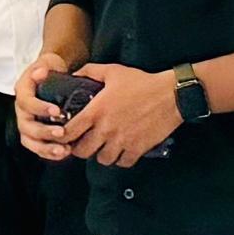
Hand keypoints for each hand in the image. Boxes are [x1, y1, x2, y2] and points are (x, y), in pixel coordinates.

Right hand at [12, 50, 78, 164]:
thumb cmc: (49, 71)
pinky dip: (49, 153)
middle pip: (26, 126)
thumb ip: (44, 66)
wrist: (50, 78)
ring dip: (46, 148)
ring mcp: (26, 124)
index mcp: (22, 92)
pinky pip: (37, 148)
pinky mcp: (34, 135)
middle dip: (44, 132)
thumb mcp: (47, 63)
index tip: (57, 111)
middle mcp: (21, 110)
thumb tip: (40, 72)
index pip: (26, 102)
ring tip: (63, 150)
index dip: (40, 108)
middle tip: (62, 133)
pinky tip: (64, 153)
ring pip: (30, 141)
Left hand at [67, 64, 184, 166]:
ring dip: (100, 154)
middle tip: (83, 142)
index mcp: (96, 111)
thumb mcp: (112, 71)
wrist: (170, 95)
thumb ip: (90, 71)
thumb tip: (74, 74)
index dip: (63, 136)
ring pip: (102, 160)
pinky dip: (120, 159)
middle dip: (80, 148)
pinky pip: (123, 163)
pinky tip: (121, 150)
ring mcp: (122, 141)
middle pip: (82, 151)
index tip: (64, 134)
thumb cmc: (141, 82)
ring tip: (103, 146)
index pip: (70, 132)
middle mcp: (106, 129)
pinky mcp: (137, 149)